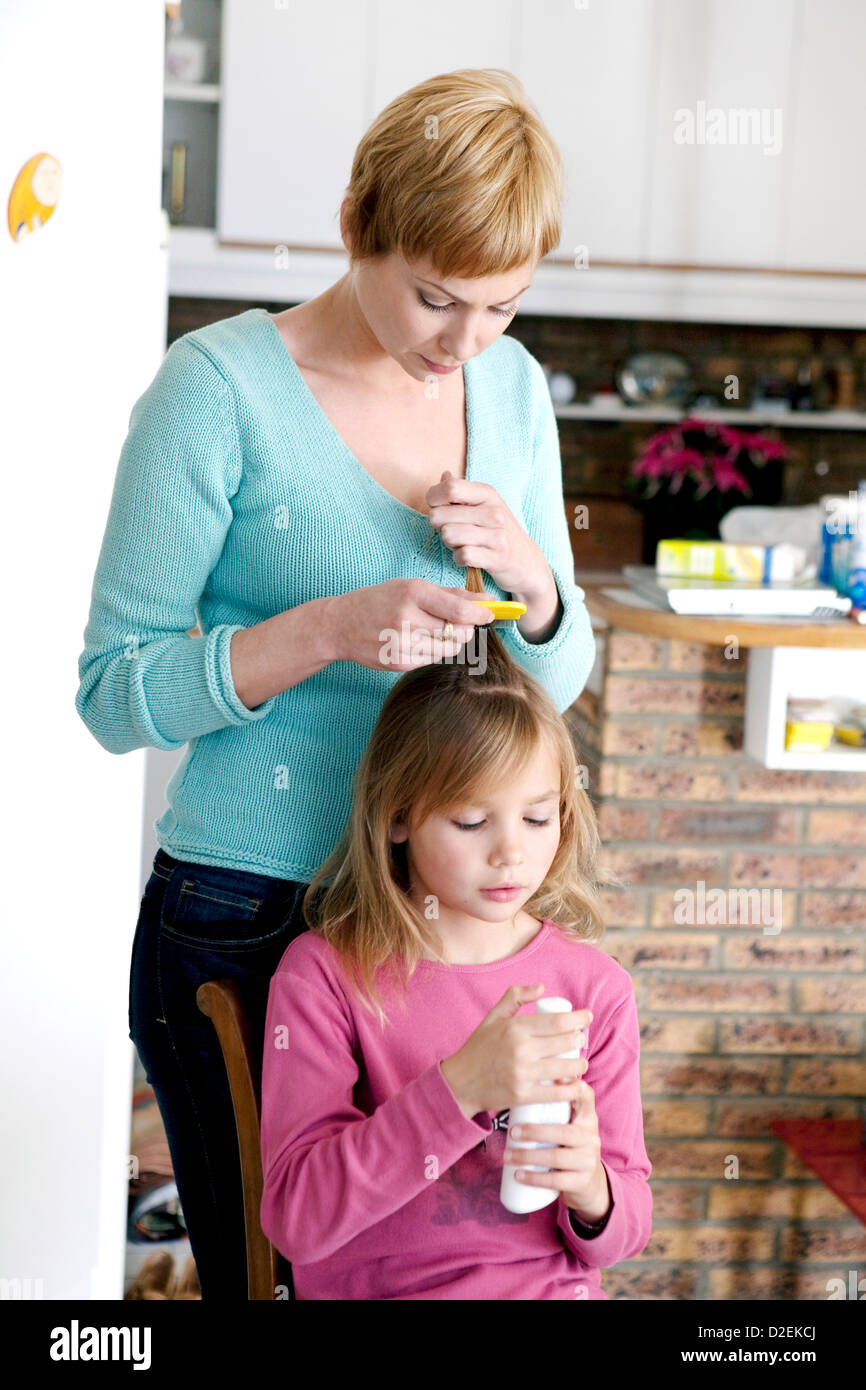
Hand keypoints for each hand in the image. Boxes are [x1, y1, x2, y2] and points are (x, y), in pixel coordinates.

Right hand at [326, 577, 497, 672]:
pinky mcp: (398, 662)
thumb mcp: (411, 587)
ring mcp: (402, 643)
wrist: (340, 624)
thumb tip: (486, 599)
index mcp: (412, 593)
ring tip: (436, 631)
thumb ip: (450, 594)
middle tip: (461, 622)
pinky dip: (434, 650)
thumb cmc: (379, 600)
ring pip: (448, 648)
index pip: (458, 609)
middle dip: (466, 628)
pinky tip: (419, 640)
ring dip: (451, 641)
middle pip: (457, 631)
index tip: (491, 613)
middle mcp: (407, 618)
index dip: (480, 614)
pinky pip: (432, 659)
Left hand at [425, 471, 551, 602]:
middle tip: (454, 531)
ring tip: (462, 543)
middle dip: (439, 526)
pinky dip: (458, 559)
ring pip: (448, 535)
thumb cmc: (495, 531)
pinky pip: (462, 555)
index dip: (434, 499)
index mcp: (487, 493)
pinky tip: (467, 557)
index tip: (438, 508)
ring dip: (449, 543)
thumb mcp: (482, 506)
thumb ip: (459, 492)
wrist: (525, 561)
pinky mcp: (497, 558)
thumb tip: (444, 476)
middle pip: (440, 514)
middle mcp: (494, 511)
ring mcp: (497, 535)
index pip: (449, 488)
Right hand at [440, 984, 591, 1117]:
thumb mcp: (493, 1017)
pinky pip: (556, 1093)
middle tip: (581, 1040)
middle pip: (565, 1042)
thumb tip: (541, 987)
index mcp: (515, 1027)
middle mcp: (520, 1049)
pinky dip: (572, 1090)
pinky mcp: (523, 1095)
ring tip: (581, 1063)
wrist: (460, 1083)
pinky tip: (578, 1086)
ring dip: (580, 1065)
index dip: (578, 1018)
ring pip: (565, 1068)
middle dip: (580, 1040)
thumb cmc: (479, 1048)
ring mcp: (522, 1073)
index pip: (556, 1021)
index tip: (587, 1017)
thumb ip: (514, 996)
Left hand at [502, 1081, 611, 1223]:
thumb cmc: (569, 1147)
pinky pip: (556, 1181)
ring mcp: (589, 1160)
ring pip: (556, 1156)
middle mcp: (591, 1137)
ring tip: (507, 1155)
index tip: (557, 1076)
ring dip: (527, 1156)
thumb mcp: (569, 1126)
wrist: (588, 1185)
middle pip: (563, 1131)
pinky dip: (534, 1178)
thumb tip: (521, 1084)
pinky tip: (519, 1175)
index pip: (586, 1097)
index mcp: (587, 1119)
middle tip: (511, 1132)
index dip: (575, 1086)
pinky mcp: (582, 1182)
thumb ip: (555, 1108)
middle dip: (534, 1131)